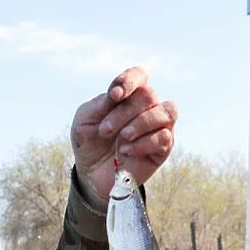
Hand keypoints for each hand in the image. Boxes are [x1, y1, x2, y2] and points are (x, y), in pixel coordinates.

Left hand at [70, 67, 177, 206]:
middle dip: (124, 112)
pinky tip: (126, 151)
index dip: (129, 81)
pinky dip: (143, 143)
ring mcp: (158, 127)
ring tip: (122, 138)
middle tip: (105, 130)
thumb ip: (99, 105)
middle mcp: (147, 108)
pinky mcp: (163, 148)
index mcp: (128, 96)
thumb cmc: (89, 141)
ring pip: (166, 112)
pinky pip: (164, 137)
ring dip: (140, 124)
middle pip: (148, 95)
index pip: (139, 76)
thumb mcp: (84, 120)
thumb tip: (116, 96)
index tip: (114, 96)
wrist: (92, 173)